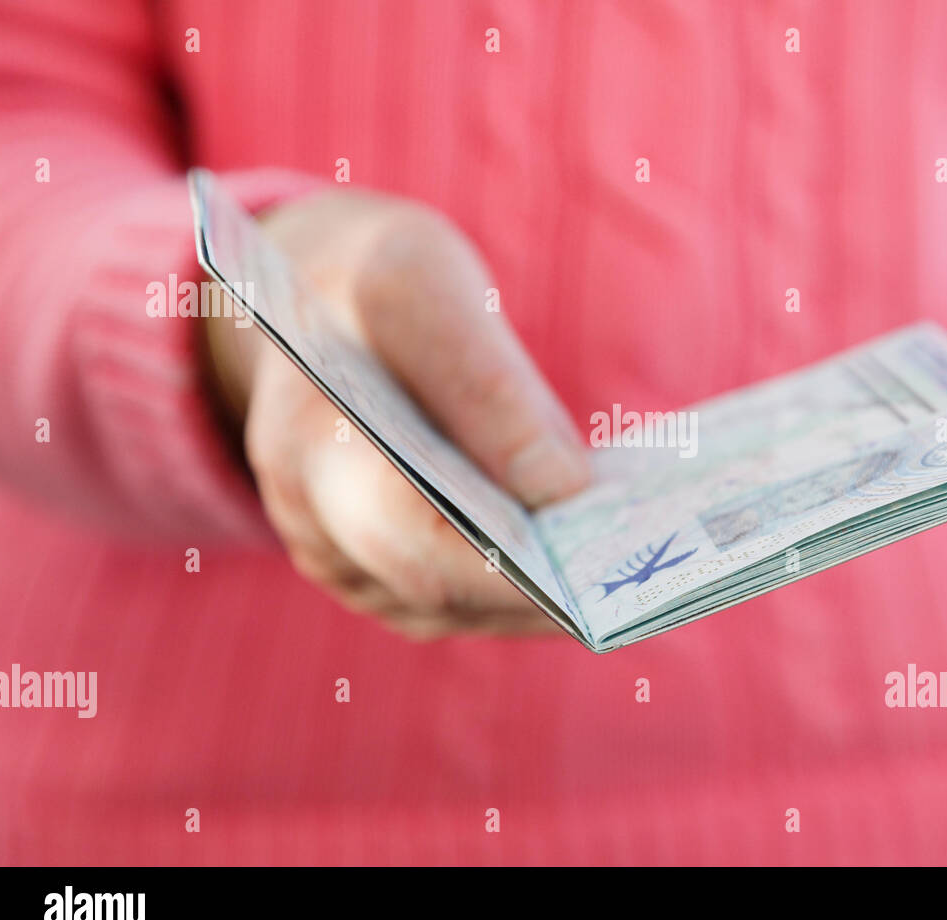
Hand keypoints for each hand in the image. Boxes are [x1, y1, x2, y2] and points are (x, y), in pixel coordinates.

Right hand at [203, 188, 589, 638]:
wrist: (321, 304)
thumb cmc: (373, 284)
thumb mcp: (423, 285)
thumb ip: (485, 381)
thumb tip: (563, 489)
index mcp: (306, 448)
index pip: (408, 539)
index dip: (504, 568)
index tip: (596, 569)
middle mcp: (312, 526)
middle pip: (440, 592)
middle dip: (544, 590)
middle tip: (639, 576)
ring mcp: (342, 560)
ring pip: (457, 609)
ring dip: (545, 597)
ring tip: (633, 569)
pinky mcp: (380, 571)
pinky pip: (460, 598)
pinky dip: (527, 585)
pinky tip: (591, 559)